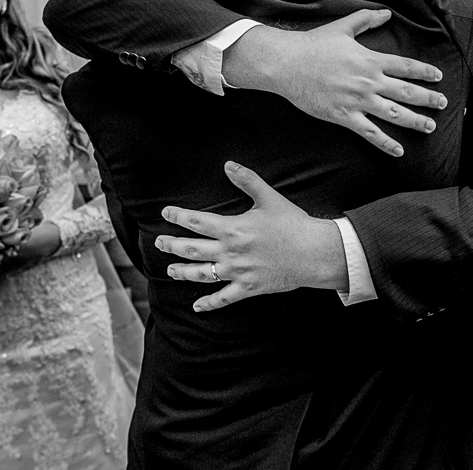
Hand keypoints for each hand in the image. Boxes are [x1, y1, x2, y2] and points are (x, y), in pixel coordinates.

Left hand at [155, 161, 346, 310]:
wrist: (313, 252)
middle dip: (171, 245)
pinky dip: (209, 304)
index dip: (178, 216)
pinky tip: (197, 306)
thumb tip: (228, 164)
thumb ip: (247, 180)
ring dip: (182, 272)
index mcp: (233, 228)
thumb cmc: (293, 223)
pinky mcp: (248, 288)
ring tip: (170, 270)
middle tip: (159, 242)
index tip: (166, 213)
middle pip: (192, 249)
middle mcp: (231, 252)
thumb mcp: (269, 198)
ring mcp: (238, 272)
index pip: (197, 222)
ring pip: (201, 274)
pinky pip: (224, 298)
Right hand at [223, 10, 447, 157]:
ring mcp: (358, 101)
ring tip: (430, 127)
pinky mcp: (345, 117)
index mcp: (371, 60)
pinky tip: (399, 151)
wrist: (287, 64)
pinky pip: (371, 133)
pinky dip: (386, 143)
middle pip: (406, 92)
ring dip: (415, 121)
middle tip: (443, 104)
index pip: (405, 66)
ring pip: (395, 114)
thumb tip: (386, 12)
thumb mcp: (343, 27)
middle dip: (428, 98)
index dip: (424, 72)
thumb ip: (367, 20)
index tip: (438, 78)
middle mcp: (369, 81)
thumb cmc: (313, 44)